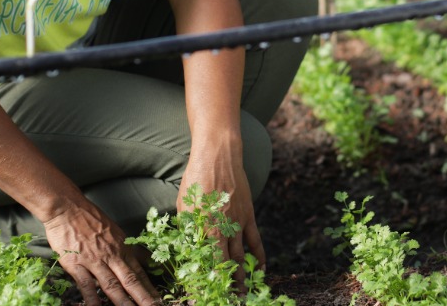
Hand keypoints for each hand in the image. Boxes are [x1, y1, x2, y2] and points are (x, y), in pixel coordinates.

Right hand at [43, 202, 159, 305]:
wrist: (67, 208)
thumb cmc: (90, 218)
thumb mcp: (115, 230)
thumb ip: (128, 247)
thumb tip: (145, 258)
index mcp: (122, 247)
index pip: (140, 272)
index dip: (150, 288)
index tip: (159, 300)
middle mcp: (111, 255)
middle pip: (131, 281)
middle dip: (143, 298)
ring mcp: (94, 260)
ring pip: (112, 285)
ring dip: (123, 302)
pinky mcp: (76, 264)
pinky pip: (86, 285)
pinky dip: (92, 298)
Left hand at [180, 148, 261, 285]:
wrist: (219, 156)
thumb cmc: (196, 178)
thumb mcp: (184, 204)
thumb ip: (187, 227)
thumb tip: (188, 247)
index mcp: (206, 228)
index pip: (208, 263)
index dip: (208, 281)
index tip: (205, 294)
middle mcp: (224, 229)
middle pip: (227, 264)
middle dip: (227, 285)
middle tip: (227, 299)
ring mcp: (239, 223)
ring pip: (242, 256)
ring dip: (243, 277)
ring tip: (243, 294)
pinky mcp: (249, 215)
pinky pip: (256, 241)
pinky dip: (260, 257)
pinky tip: (261, 270)